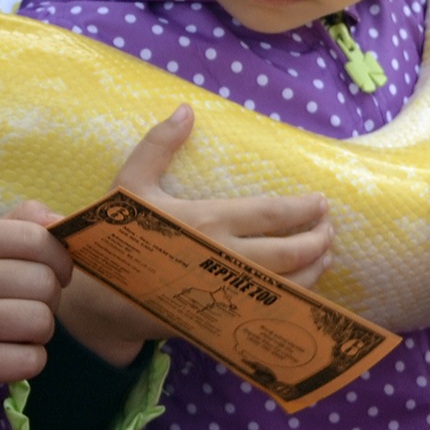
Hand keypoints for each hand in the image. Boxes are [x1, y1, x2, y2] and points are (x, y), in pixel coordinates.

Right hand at [0, 118, 71, 384]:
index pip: (36, 239)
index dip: (57, 253)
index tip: (54, 264)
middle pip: (45, 284)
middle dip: (48, 293)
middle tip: (29, 296)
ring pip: (40, 323)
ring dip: (35, 329)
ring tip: (11, 325)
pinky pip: (29, 362)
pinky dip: (26, 360)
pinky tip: (3, 352)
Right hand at [55, 105, 334, 365]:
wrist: (99, 300)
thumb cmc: (117, 237)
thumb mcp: (131, 185)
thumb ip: (159, 146)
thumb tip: (186, 109)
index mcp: (208, 221)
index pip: (272, 214)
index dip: (302, 209)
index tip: (321, 203)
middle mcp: (224, 259)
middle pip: (289, 252)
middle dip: (317, 241)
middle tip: (330, 230)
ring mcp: (225, 294)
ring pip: (286, 285)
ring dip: (313, 270)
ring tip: (326, 255)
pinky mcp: (223, 321)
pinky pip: (267, 312)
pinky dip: (293, 301)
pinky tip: (302, 290)